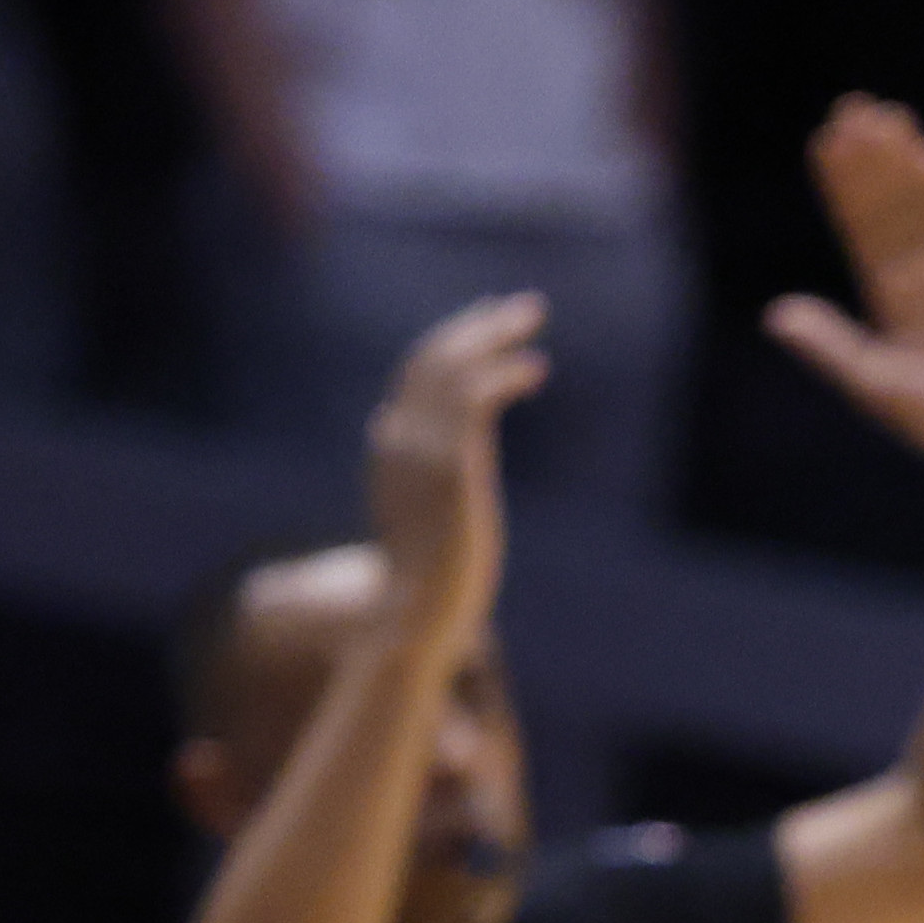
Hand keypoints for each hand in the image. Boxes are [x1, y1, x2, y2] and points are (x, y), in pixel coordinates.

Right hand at [366, 293, 550, 634]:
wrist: (416, 615)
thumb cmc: (428, 582)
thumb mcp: (423, 516)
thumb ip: (425, 479)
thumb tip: (425, 455)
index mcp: (388, 450)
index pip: (413, 378)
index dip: (449, 344)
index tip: (482, 322)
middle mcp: (395, 440)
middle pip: (431, 361)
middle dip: (475, 327)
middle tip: (519, 307)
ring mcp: (420, 450)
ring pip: (454, 368)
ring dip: (494, 335)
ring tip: (532, 316)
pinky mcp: (451, 465)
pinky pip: (477, 397)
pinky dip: (505, 372)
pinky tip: (536, 368)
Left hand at [767, 96, 923, 475]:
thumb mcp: (870, 381)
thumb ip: (828, 345)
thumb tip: (774, 315)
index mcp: (891, 292)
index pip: (863, 224)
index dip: (845, 183)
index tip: (826, 139)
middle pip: (894, 201)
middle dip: (874, 156)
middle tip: (852, 107)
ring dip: (908, 161)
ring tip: (889, 117)